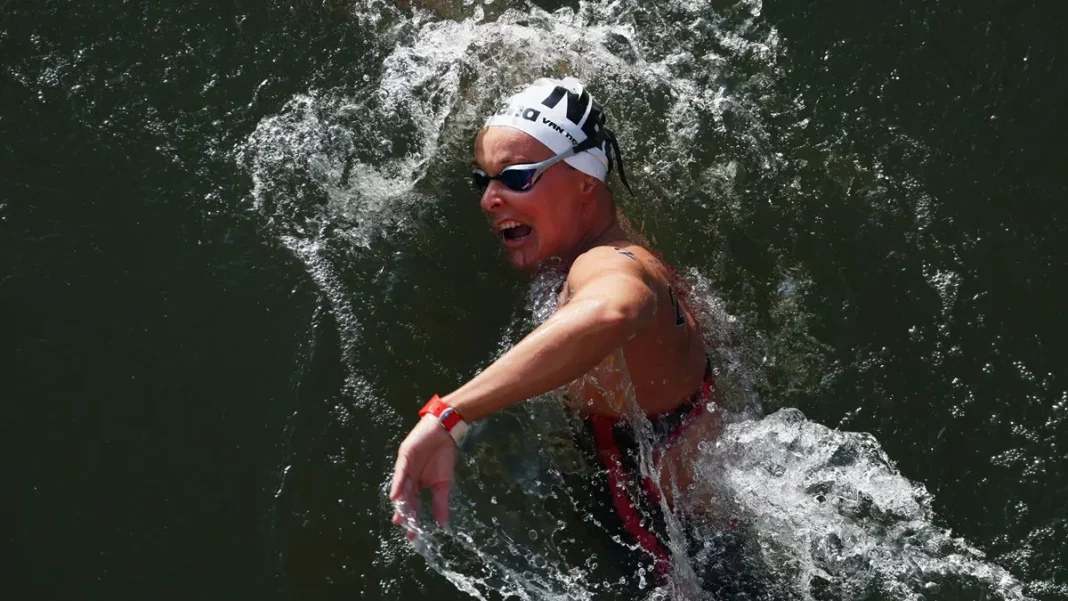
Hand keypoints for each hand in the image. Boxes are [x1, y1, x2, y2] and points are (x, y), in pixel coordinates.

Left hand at [389, 415, 456, 539]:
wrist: (445, 433)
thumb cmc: (443, 456)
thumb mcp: (444, 484)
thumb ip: (441, 503)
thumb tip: (443, 525)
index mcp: (417, 485)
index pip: (413, 505)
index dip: (413, 518)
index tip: (413, 535)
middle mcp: (409, 479)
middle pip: (405, 499)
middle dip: (405, 513)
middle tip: (404, 527)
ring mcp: (405, 469)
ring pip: (401, 489)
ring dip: (400, 503)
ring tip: (399, 518)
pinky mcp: (405, 458)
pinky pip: (400, 474)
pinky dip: (398, 485)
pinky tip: (396, 497)